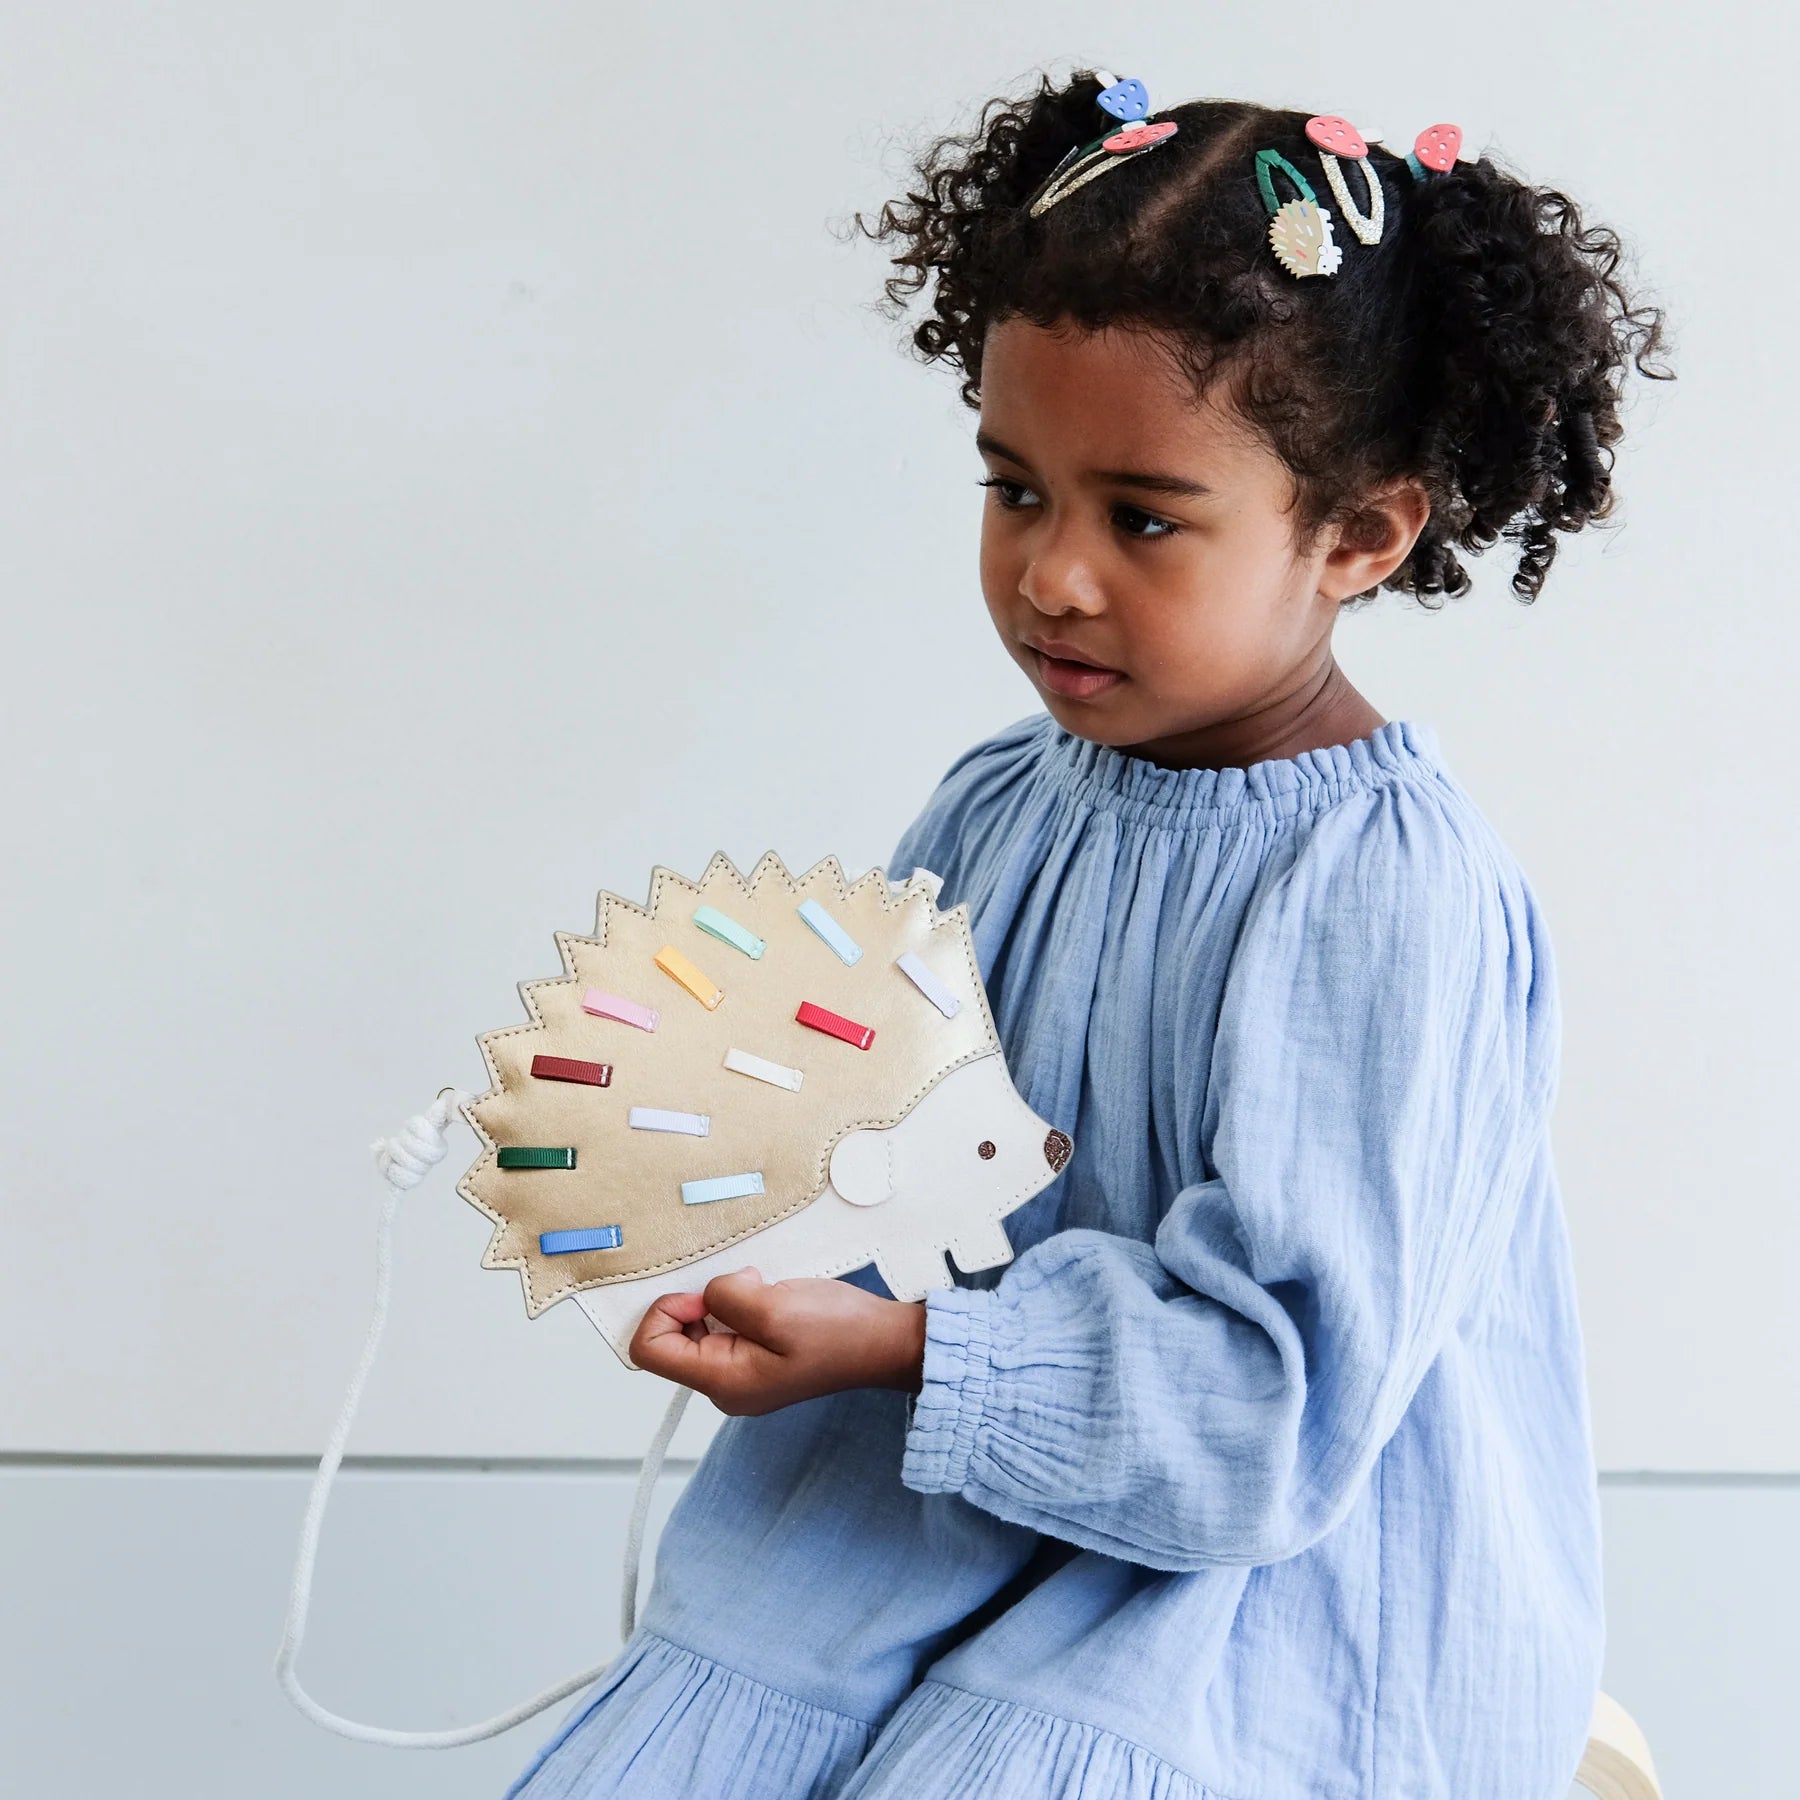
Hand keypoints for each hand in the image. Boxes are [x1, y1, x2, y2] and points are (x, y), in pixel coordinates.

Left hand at [629, 1268, 926, 1415]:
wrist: (883, 1342)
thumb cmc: (838, 1331)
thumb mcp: (774, 1307)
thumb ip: (725, 1297)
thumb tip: (709, 1294)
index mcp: (723, 1382)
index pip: (650, 1350)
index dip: (664, 1311)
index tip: (703, 1294)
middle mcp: (724, 1387)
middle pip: (672, 1339)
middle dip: (700, 1303)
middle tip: (747, 1290)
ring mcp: (741, 1376)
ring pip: (699, 1330)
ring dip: (723, 1302)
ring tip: (765, 1294)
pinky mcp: (756, 1361)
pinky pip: (724, 1329)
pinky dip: (739, 1306)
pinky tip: (771, 1299)